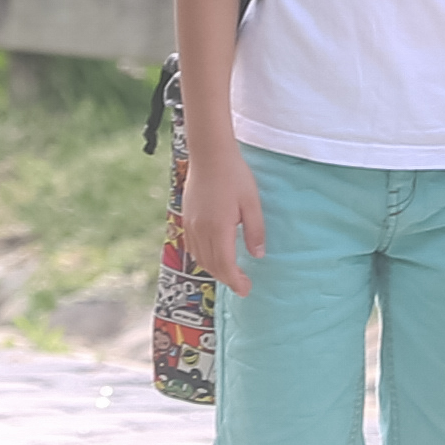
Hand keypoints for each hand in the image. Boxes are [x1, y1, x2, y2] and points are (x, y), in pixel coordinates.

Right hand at [183, 146, 267, 295]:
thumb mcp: (252, 202)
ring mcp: (191, 224)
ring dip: (214, 270)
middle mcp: (201, 230)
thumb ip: (255, 231)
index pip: (225, 265)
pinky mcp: (186, 217)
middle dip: (226, 279)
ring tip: (230, 273)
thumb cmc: (234, 175)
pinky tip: (213, 256)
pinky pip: (192, 246)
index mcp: (218, 228)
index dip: (235, 281)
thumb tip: (258, 255)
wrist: (209, 154)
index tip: (246, 289)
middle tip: (242, 285)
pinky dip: (202, 258)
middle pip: (211, 265)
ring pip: (199, 258)